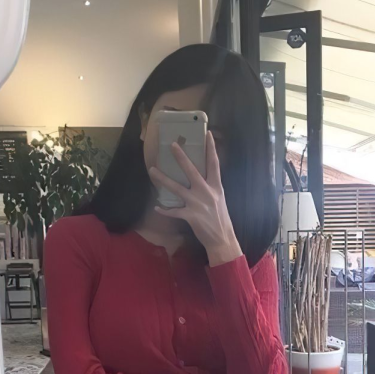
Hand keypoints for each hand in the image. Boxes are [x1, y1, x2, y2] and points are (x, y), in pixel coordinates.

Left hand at [148, 131, 242, 266]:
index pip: (214, 163)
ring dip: (163, 179)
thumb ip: (210, 187)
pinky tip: (157, 207)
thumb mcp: (219, 199)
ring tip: (152, 170)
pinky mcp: (190, 216)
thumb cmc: (220, 219)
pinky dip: (165, 210)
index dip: (211, 148)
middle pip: (192, 171)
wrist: (222, 239)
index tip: (208, 134)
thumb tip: (200, 177)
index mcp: (216, 186)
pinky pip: (174, 211)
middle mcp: (207, 192)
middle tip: (172, 145)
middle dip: (181, 157)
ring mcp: (198, 203)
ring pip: (177, 188)